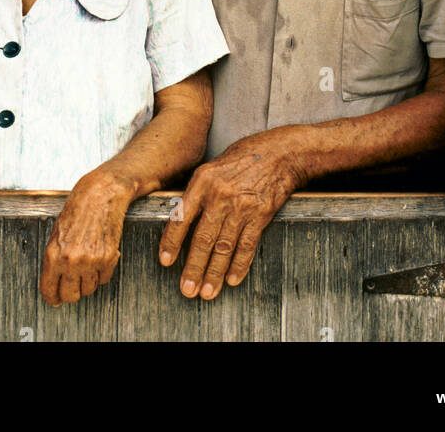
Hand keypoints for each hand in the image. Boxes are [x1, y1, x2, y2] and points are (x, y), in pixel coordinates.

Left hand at [40, 175, 130, 306]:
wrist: (101, 194)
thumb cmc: (77, 210)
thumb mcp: (56, 233)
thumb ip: (54, 259)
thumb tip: (54, 283)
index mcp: (54, 254)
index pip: (49, 290)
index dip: (52, 298)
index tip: (55, 300)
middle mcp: (72, 261)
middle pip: (70, 296)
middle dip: (71, 293)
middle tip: (73, 284)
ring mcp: (91, 261)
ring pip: (89, 289)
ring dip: (88, 281)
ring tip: (87, 264)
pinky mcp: (109, 258)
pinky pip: (104, 279)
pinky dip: (102, 272)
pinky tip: (99, 256)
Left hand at [158, 131, 305, 299]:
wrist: (279, 153)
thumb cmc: (243, 157)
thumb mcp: (213, 166)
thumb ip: (198, 191)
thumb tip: (182, 219)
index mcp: (203, 181)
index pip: (181, 217)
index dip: (172, 242)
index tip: (165, 261)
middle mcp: (220, 195)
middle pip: (203, 238)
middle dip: (194, 268)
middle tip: (187, 289)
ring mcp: (241, 206)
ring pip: (224, 247)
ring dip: (214, 273)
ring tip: (206, 292)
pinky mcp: (260, 215)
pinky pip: (247, 246)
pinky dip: (239, 265)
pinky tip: (231, 279)